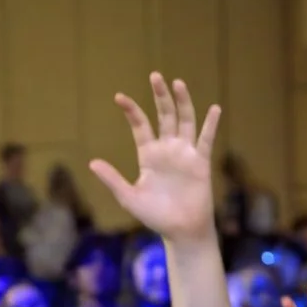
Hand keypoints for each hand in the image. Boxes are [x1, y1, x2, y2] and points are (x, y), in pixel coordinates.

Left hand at [87, 75, 221, 242]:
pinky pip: (206, 139)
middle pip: (164, 116)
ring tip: (178, 83)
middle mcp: (167, 149)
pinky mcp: (200, 162)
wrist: (181, 231)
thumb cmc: (155, 216)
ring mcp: (185, 154)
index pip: (141, 126)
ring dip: (182, 102)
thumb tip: (92, 163)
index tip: (120, 97)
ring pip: (184, 121)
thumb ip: (113, 179)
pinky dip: (211, 124)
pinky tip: (214, 108)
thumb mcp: (129, 197)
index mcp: (149, 155)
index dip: (132, 111)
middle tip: (155, 75)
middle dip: (160, 96)